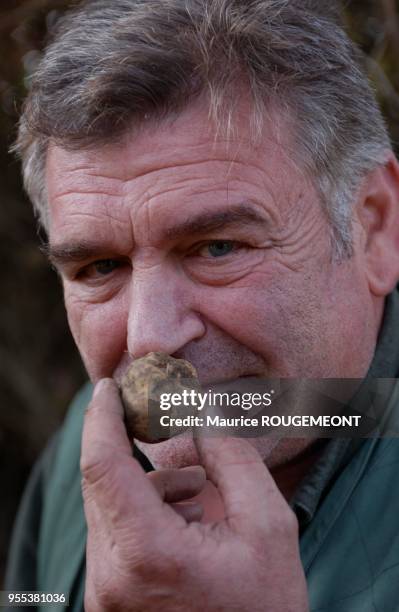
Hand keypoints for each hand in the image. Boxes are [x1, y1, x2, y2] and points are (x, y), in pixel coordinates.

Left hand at [81, 378, 308, 611]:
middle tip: (158, 416)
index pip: (102, 466)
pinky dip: (145, 513)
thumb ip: (233, 459)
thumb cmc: (265, 610)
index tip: (108, 386)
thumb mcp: (267, 526)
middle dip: (128, 444)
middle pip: (101, 484)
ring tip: (201, 490)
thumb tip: (202, 414)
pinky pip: (115, 536)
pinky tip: (189, 518)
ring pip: (108, 510)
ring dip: (148, 486)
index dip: (101, 417)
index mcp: (147, 553)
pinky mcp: (110, 601)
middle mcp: (111, 575)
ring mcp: (105, 593)